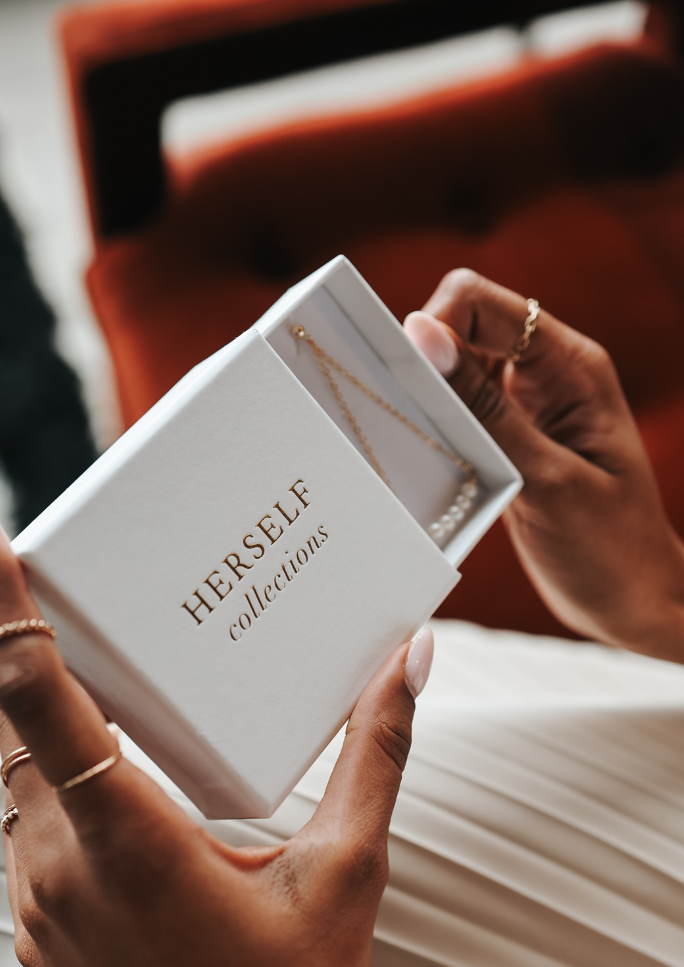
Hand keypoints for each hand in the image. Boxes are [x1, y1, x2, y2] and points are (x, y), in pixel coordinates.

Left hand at [0, 490, 433, 966]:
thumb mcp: (347, 870)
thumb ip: (376, 754)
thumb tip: (410, 659)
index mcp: (125, 838)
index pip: (33, 687)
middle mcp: (58, 867)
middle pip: (14, 716)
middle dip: (26, 636)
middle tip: (58, 570)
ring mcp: (38, 906)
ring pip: (15, 772)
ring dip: (44, 714)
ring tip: (101, 672)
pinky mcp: (41, 932)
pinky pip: (28, 825)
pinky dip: (55, 779)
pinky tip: (113, 777)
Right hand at [404, 270, 683, 662]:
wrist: (631, 605)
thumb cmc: (607, 549)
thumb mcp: (546, 480)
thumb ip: (484, 411)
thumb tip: (424, 338)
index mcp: (570, 367)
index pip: (483, 304)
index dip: (434, 324)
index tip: (401, 374)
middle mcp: (544, 376)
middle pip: (460, 327)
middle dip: (420, 358)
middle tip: (393, 410)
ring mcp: (523, 409)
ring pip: (451, 372)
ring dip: (421, 398)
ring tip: (402, 439)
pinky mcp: (505, 442)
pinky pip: (455, 415)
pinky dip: (429, 429)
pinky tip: (418, 461)